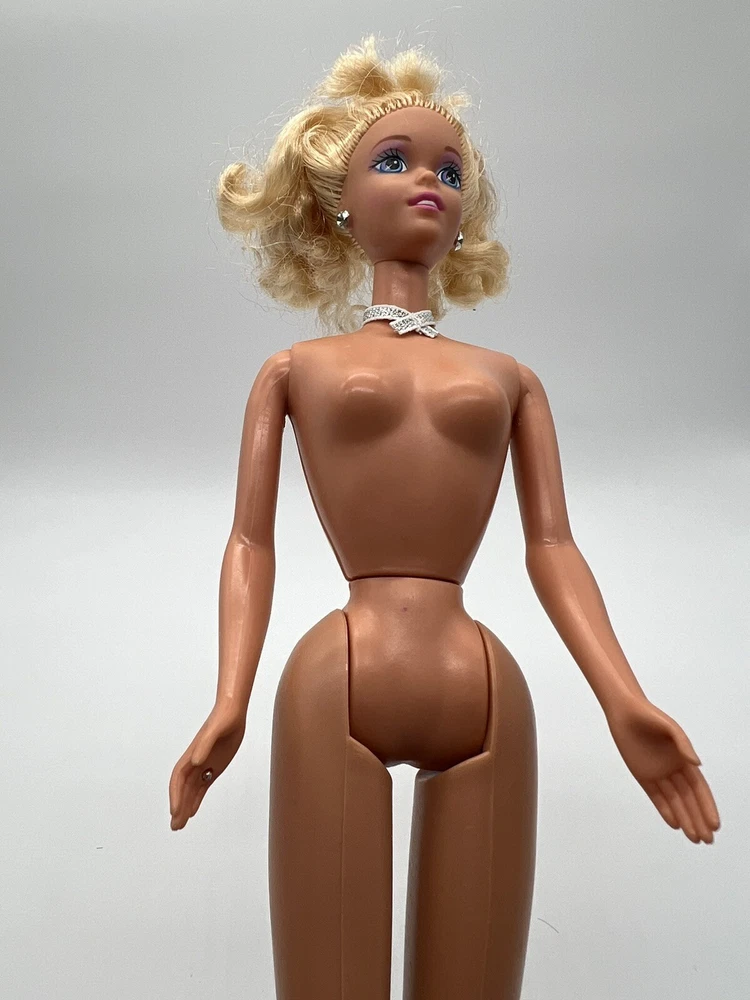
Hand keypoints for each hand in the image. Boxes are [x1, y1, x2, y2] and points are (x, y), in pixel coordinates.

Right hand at [169, 703, 245, 829]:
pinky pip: (202, 787)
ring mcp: (204, 765)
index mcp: (192, 753)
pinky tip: (192, 811)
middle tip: (175, 827)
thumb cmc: (224, 717)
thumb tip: (195, 762)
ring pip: (190, 791)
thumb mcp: (216, 729)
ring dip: (184, 807)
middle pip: (182, 789)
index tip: (174, 811)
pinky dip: (196, 800)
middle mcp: (195, 761)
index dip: (175, 795)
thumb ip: (205, 745)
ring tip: (179, 825)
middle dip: (178, 807)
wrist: (233, 711)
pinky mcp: (214, 767)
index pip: (178, 778)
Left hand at [605, 691, 719, 843]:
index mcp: (684, 758)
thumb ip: (683, 745)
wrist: (623, 710)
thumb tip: (697, 765)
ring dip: (685, 819)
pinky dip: (665, 811)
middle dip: (699, 819)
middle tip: (708, 840)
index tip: (715, 824)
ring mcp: (658, 773)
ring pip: (674, 801)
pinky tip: (675, 825)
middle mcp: (673, 768)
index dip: (708, 806)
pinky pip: (656, 797)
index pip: (700, 788)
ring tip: (695, 838)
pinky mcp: (642, 775)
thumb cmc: (649, 715)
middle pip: (689, 799)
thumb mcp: (669, 728)